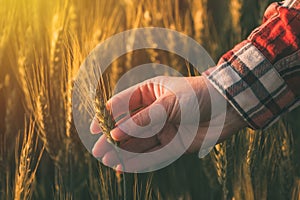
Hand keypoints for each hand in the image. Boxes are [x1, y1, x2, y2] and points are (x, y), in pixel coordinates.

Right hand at [90, 75, 246, 171]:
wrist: (228, 108)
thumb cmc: (198, 96)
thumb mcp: (168, 103)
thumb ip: (143, 120)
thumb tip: (116, 134)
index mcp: (149, 93)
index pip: (122, 104)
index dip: (107, 116)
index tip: (95, 129)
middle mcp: (153, 111)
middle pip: (127, 126)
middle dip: (112, 139)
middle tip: (98, 150)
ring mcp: (162, 128)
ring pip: (138, 142)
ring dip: (123, 152)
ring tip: (107, 161)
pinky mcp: (172, 144)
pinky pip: (152, 154)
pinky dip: (139, 161)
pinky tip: (125, 166)